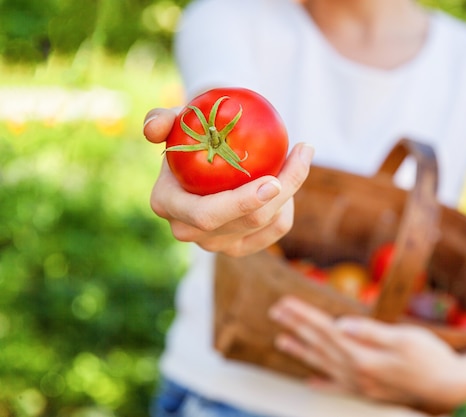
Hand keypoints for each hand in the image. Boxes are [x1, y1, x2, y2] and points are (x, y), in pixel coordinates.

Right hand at [143, 108, 313, 255]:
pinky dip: (288, 205)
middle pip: (246, 222)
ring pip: (265, 225)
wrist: (205, 155)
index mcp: (166, 204)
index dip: (242, 204)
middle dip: (281, 194)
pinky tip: (293, 177)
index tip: (273, 180)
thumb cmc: (192, 131)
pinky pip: (275, 230)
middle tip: (299, 159)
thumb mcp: (177, 118)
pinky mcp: (240, 247)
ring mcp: (215, 244)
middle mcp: (189, 231)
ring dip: (290, 192)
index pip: (207, 215)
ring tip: (299, 156)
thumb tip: (155, 130)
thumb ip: (161, 118)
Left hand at [269, 296, 465, 413]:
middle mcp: (357, 372)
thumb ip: (370, 333)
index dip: (304, 316)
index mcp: (363, 356)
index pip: (325, 330)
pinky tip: (310, 382)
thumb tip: (341, 324)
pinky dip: (323, 383)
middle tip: (275, 313)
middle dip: (296, 328)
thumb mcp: (405, 338)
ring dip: (302, 353)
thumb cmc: (432, 357)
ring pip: (324, 366)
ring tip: (281, 342)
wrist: (452, 386)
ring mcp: (362, 385)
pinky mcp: (369, 393)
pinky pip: (339, 388)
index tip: (284, 304)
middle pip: (320, 346)